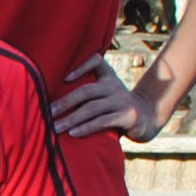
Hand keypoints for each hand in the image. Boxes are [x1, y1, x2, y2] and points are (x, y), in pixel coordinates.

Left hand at [49, 54, 170, 140]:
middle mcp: (115, 86)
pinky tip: (73, 133)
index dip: (81, 66)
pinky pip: (102, 121)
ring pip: (92, 108)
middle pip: (86, 91)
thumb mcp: (105, 95)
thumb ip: (87, 93)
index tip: (64, 79)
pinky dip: (86, 127)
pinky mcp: (128, 116)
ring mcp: (122, 100)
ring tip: (56, 127)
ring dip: (71, 119)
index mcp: (108, 77)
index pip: (96, 61)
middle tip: (48, 113)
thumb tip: (52, 102)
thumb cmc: (116, 108)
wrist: (147, 119)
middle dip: (65, 102)